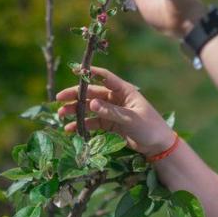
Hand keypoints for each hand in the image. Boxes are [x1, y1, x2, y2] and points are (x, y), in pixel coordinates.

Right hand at [57, 66, 174, 156]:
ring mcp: (113, 111)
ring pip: (90, 108)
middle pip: (93, 93)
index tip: (75, 71)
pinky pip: (93, 122)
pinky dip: (82, 125)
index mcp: (124, 91)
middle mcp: (117, 99)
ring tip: (61, 115)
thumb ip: (110, 112)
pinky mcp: (111, 124)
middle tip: (59, 99)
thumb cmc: (149, 127)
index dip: (90, 73)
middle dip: (76, 96)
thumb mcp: (130, 119)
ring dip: (76, 111)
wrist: (158, 145)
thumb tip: (91, 103)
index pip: (105, 77)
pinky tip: (71, 129)